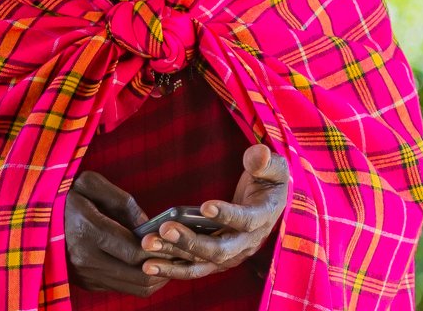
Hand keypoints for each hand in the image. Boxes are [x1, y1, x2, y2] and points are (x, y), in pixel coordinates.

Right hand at [65, 170, 173, 296]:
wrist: (33, 215)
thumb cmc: (64, 193)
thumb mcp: (90, 183)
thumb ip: (123, 201)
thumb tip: (148, 226)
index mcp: (87, 230)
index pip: (134, 251)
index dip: (162, 248)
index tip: (177, 238)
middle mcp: (85, 259)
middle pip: (139, 275)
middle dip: (166, 266)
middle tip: (183, 252)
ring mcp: (85, 275)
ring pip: (134, 288)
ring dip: (158, 277)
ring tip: (172, 259)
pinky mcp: (85, 283)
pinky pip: (122, 289)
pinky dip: (141, 280)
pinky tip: (151, 263)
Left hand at [139, 144, 287, 279]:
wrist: (268, 202)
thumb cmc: (268, 180)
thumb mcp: (274, 167)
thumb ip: (265, 162)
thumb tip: (258, 154)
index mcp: (262, 218)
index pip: (245, 221)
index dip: (227, 215)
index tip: (205, 206)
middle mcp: (246, 244)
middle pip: (218, 250)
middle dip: (190, 241)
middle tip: (165, 228)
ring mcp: (230, 256)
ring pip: (201, 263)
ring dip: (174, 255)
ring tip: (148, 244)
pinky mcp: (215, 261)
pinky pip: (192, 268)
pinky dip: (171, 268)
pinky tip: (147, 264)